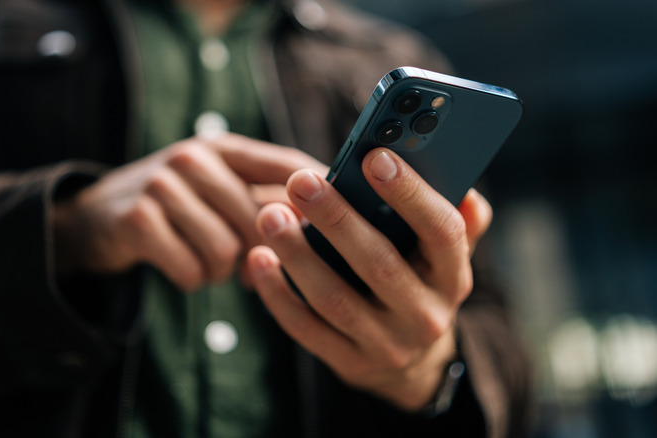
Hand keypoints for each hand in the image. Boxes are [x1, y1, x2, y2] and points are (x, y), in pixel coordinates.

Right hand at [52, 133, 324, 290]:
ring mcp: (163, 184)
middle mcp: (194, 156)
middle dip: (260, 253)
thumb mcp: (217, 189)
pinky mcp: (138, 219)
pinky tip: (182, 266)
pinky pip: (192, 269)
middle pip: (261, 219)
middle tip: (247, 264)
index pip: (289, 165)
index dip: (320, 194)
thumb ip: (264, 200)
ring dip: (221, 271)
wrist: (95, 218)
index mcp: (224, 147)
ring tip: (208, 262)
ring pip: (227, 250)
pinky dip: (192, 279)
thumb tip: (327, 225)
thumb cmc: (175, 207)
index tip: (345, 222)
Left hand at [246, 147, 491, 410]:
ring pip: (334, 298)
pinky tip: (259, 258)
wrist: (411, 364)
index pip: (442, 232)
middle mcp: (426, 315)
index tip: (374, 157)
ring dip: (298, 254)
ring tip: (270, 215)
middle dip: (336, 219)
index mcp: (453, 277)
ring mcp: (386, 345)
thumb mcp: (444, 257)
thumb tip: (463, 187)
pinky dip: (278, 293)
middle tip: (301, 181)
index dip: (410, 194)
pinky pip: (306, 328)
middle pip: (379, 263)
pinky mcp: (349, 363)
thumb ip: (459, 220)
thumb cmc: (419, 284)